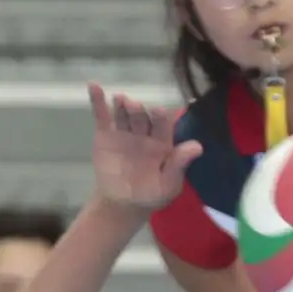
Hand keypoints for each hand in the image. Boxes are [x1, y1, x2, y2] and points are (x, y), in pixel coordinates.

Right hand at [87, 85, 202, 214]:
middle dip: (139, 111)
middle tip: (134, 106)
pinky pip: (102, 116)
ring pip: (124, 114)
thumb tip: (198, 147)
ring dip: (122, 104)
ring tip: (120, 98)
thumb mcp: (168, 185)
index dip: (161, 118)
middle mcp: (145, 133)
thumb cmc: (150, 195)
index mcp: (162, 143)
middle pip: (142, 117)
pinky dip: (98, 101)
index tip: (158, 111)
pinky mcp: (106, 134)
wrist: (122, 205)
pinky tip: (94, 87)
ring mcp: (125, 132)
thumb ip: (179, 165)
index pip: (163, 126)